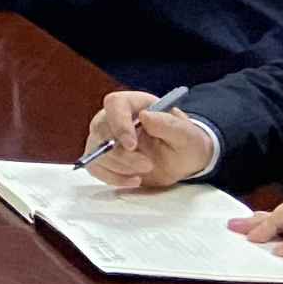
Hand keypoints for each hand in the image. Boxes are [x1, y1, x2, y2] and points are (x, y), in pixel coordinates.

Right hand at [82, 91, 216, 188]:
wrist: (182, 160)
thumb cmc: (184, 142)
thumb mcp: (186, 134)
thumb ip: (169, 124)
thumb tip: (146, 116)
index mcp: (134, 104)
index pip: (114, 104)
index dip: (119, 124)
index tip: (132, 145)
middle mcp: (113, 118)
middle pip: (101, 131)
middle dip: (123, 155)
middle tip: (148, 165)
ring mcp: (104, 138)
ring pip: (96, 151)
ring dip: (120, 167)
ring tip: (146, 171)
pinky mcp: (102, 158)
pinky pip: (96, 167)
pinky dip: (113, 178)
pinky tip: (134, 180)